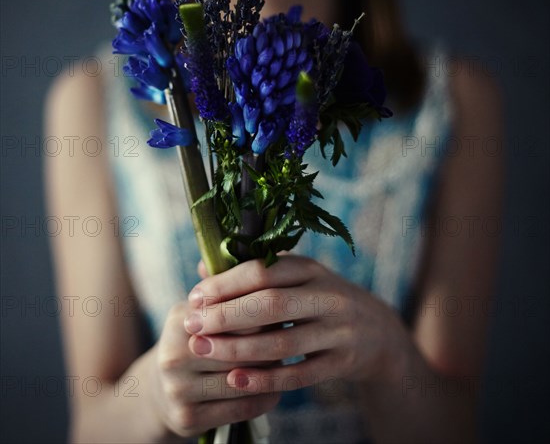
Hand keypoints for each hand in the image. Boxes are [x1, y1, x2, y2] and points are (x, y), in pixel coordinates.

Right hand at [148, 274, 280, 437]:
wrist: (159, 390)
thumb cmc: (195, 339)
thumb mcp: (200, 310)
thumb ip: (223, 285)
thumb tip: (243, 248)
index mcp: (180, 320)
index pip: (233, 312)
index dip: (262, 310)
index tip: (284, 308)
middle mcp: (174, 355)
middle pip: (241, 347)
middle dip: (270, 342)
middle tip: (294, 335)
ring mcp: (178, 389)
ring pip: (244, 378)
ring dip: (271, 371)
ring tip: (288, 360)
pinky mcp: (188, 418)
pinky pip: (241, 407)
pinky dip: (264, 396)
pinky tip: (275, 387)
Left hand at [185, 255, 407, 397]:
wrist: (377, 332)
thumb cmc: (321, 299)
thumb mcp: (297, 277)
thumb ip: (254, 271)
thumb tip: (202, 266)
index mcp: (310, 268)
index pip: (264, 271)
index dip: (226, 284)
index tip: (194, 296)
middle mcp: (327, 295)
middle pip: (271, 304)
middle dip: (225, 315)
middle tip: (190, 325)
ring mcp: (338, 330)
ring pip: (282, 343)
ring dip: (237, 349)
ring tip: (202, 349)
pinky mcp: (342, 363)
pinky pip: (299, 375)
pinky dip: (265, 378)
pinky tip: (235, 379)